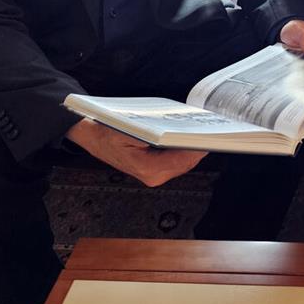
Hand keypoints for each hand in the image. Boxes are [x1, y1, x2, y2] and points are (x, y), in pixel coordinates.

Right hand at [65, 118, 205, 186]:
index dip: (198, 148)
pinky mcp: (152, 169)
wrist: (89, 135)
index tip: (211, 137)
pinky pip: (174, 160)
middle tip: (213, 131)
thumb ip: (155, 133)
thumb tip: (178, 133)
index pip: (183, 159)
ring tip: (203, 131)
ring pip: (182, 162)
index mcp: (148, 169)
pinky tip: (187, 136)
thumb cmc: (106, 131)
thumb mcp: (129, 128)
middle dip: (199, 147)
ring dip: (192, 148)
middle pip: (186, 162)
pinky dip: (182, 149)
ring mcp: (153, 174)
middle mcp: (153, 176)